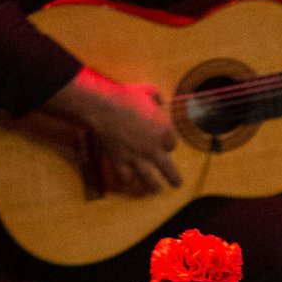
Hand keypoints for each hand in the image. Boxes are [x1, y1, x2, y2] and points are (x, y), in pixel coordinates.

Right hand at [58, 68, 182, 192]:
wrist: (104, 109)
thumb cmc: (127, 96)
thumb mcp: (147, 91)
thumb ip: (156, 97)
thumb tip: (160, 101)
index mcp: (164, 131)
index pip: (172, 144)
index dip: (169, 144)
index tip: (166, 143)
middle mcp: (153, 149)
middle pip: (167, 169)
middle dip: (173, 178)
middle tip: (177, 185)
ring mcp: (137, 158)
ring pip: (148, 179)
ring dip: (153, 186)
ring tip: (156, 190)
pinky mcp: (120, 162)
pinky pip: (125, 177)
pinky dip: (127, 181)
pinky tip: (129, 184)